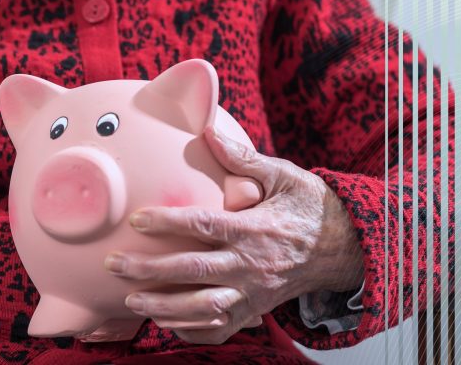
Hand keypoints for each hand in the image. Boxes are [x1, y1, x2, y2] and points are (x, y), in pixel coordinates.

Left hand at [106, 127, 364, 343]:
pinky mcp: (255, 311)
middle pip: (193, 271)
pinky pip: (220, 329)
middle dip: (150, 271)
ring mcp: (253, 293)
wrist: (344, 248)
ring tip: (132, 301)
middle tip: (116, 265)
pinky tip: (167, 323)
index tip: (137, 219)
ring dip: (165, 308)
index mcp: (256, 229)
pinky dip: (191, 330)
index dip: (168, 223)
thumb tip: (209, 130)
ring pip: (203, 308)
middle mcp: (252, 265)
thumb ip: (244, 158)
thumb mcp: (285, 175)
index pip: (204, 226)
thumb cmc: (311, 207)